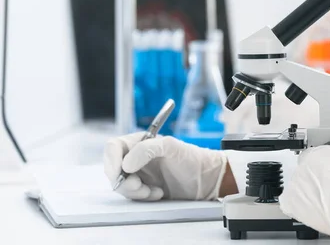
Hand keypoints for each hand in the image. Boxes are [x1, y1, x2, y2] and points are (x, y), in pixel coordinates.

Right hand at [104, 133, 231, 200]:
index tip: (120, 173)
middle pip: (113, 169)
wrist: (206, 180)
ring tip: (155, 191)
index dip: (112, 160)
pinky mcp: (143, 189)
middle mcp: (136, 157)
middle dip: (124, 181)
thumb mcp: (172, 147)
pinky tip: (158, 193)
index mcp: (140, 142)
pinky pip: (132, 196)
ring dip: (135, 191)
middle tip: (140, 186)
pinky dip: (143, 197)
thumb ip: (147, 150)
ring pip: (121, 185)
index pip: (114, 148)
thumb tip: (125, 164)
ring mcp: (139, 174)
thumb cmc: (193, 158)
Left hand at [279, 134, 329, 238]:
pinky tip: (314, 208)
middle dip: (317, 176)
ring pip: (299, 185)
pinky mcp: (292, 203)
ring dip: (309, 191)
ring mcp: (296, 185)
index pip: (316, 153)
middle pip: (307, 168)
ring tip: (327, 200)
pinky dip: (299, 205)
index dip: (326, 162)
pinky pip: (290, 202)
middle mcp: (305, 166)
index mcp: (319, 152)